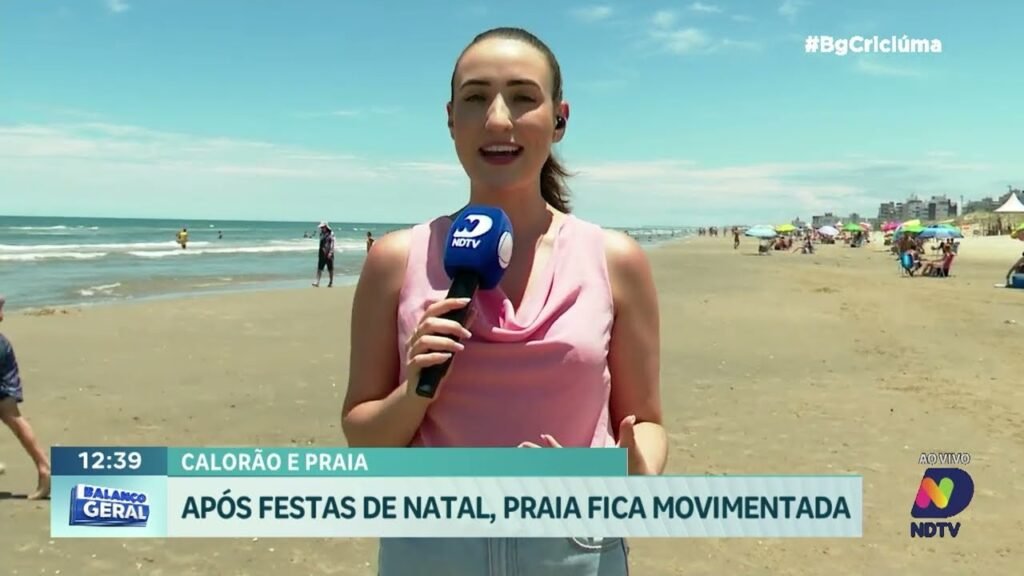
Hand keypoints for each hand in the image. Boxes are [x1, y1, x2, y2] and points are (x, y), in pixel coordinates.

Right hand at [404, 297, 472, 399]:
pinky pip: (421, 359)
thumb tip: (472, 311)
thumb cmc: (436, 366)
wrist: (421, 392)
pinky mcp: (412, 367)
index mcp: (422, 330)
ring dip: (446, 341)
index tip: (466, 300)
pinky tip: (447, 358)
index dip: (449, 303)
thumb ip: (458, 330)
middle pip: (429, 323)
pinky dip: (436, 356)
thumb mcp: (450, 346)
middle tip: (467, 333)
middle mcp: (415, 338)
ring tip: (460, 348)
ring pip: (425, 340)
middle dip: (451, 325)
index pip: (433, 310)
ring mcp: (412, 353)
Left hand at [518, 415, 654, 474]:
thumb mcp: (631, 451)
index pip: (568, 458)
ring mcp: (581, 471)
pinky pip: (563, 462)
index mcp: (590, 467)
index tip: (543, 437)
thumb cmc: (636, 468)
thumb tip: (630, 417)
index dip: (555, 449)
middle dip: (537, 456)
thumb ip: (629, 435)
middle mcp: (582, 471)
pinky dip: (552, 454)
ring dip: (538, 457)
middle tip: (520, 446)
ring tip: (521, 446)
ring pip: (555, 464)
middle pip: (555, 463)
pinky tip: (545, 442)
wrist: (639, 484)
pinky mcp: (583, 470)